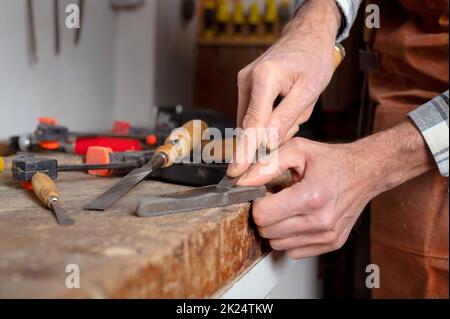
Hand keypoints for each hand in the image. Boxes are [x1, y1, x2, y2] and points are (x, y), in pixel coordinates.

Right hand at [227, 0, 341, 176]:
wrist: (308, 35)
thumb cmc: (313, 59)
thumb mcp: (308, 91)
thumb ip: (286, 119)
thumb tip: (266, 143)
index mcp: (264, 78)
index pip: (252, 124)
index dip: (244, 151)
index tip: (235, 172)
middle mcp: (247, 80)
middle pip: (250, 125)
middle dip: (270, 134)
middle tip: (296, 119)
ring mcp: (244, 82)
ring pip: (252, 121)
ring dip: (272, 125)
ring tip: (294, 105)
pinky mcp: (246, 86)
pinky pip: (253, 113)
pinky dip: (269, 118)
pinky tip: (286, 105)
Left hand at [237, 122, 433, 258]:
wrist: (366, 172)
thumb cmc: (332, 160)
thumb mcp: (297, 150)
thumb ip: (266, 165)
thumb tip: (241, 181)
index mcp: (312, 196)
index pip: (263, 215)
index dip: (258, 203)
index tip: (265, 193)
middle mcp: (321, 221)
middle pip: (268, 232)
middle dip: (265, 214)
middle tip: (276, 199)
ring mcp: (327, 235)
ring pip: (278, 244)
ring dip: (276, 227)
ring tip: (289, 207)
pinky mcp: (331, 243)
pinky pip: (294, 251)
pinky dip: (290, 237)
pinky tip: (298, 219)